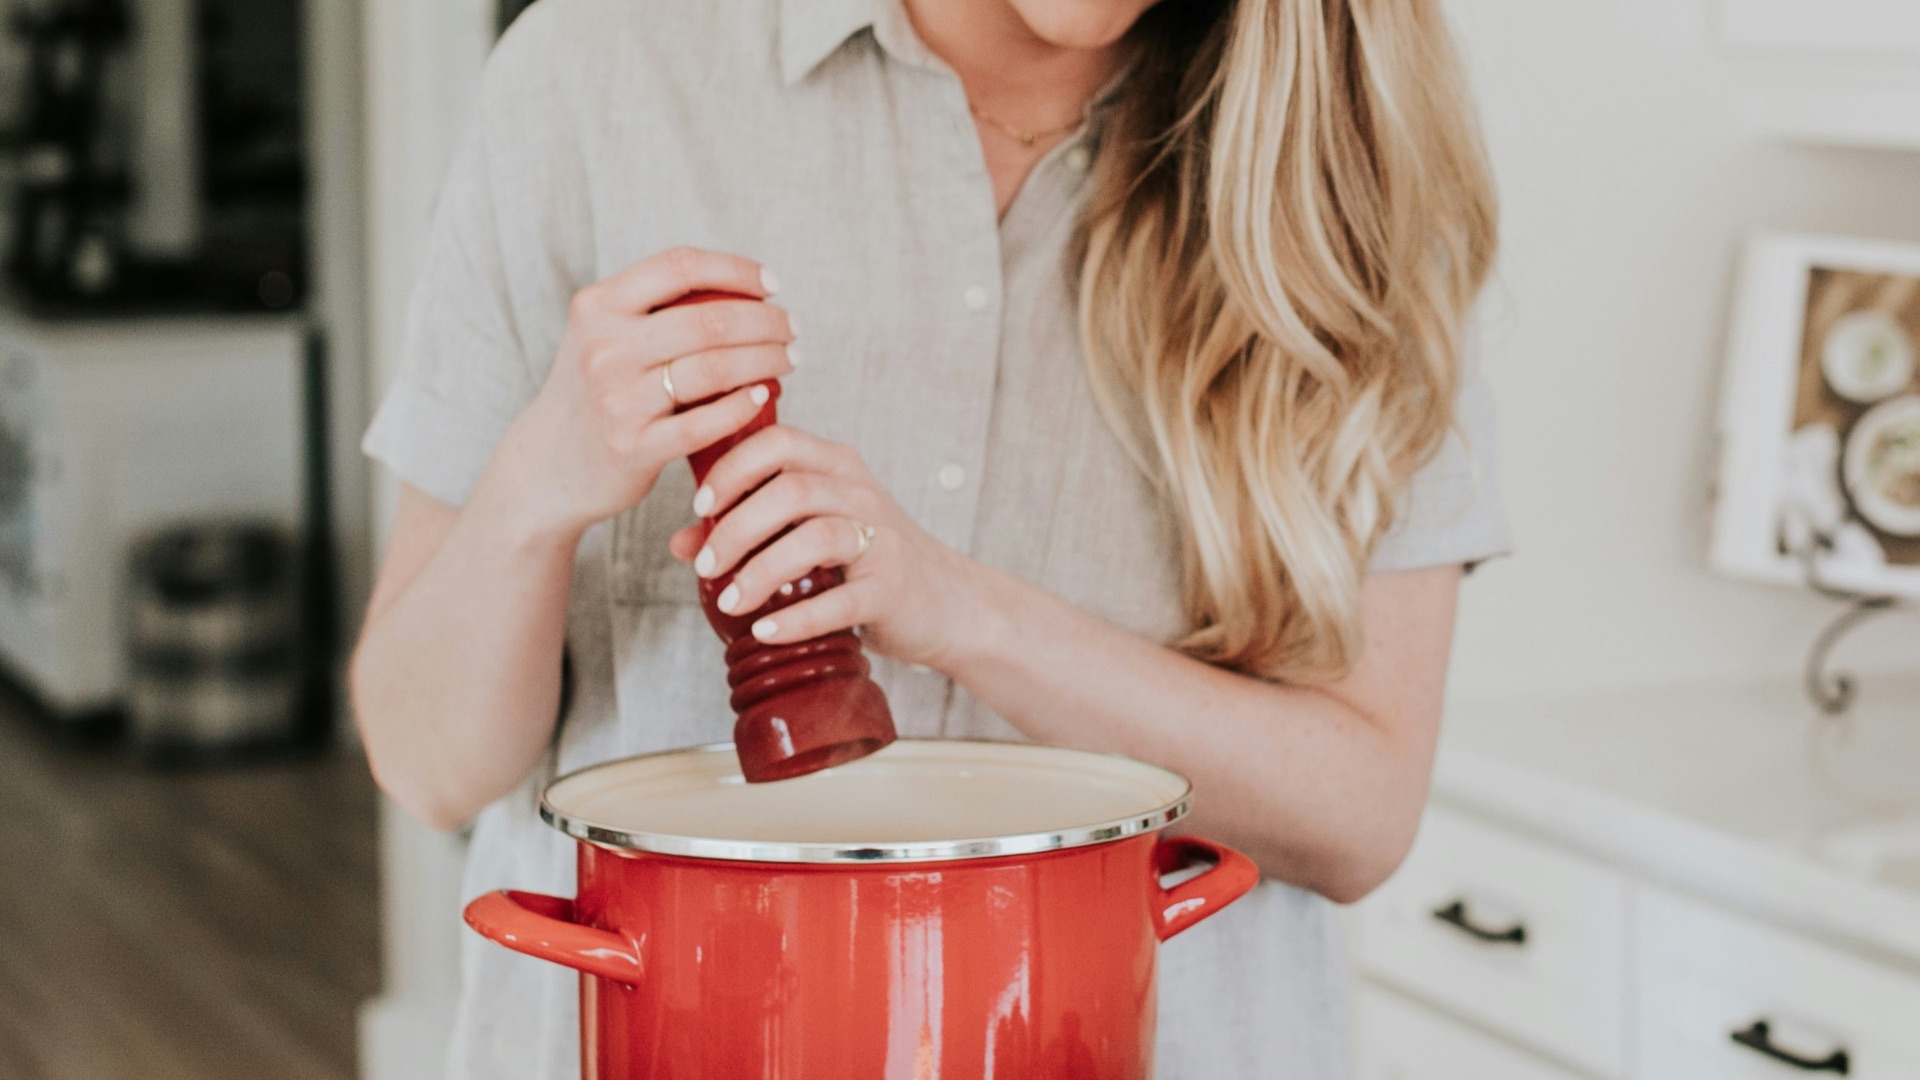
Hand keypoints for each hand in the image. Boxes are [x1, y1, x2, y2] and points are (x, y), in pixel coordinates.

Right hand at [507, 247, 797, 536]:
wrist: (550, 464)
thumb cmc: (596, 391)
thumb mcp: (603, 335)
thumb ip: (653, 308)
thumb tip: (741, 287)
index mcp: (598, 306)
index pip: (679, 266)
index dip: (736, 269)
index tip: (772, 284)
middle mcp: (604, 348)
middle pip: (708, 319)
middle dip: (765, 321)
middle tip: (792, 329)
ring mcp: (617, 399)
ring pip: (714, 369)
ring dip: (766, 360)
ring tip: (789, 359)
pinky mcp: (633, 447)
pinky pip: (705, 422)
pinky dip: (742, 405)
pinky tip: (763, 394)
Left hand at [668, 426, 984, 669]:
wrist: (945, 603)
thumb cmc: (866, 562)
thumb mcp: (810, 533)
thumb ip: (750, 530)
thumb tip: (681, 543)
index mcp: (837, 467)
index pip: (778, 442)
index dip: (732, 469)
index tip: (701, 505)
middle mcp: (861, 493)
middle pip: (790, 489)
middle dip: (736, 528)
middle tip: (706, 566)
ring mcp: (882, 539)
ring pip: (815, 538)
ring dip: (761, 571)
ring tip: (729, 602)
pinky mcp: (891, 588)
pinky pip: (840, 600)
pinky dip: (796, 617)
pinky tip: (765, 630)